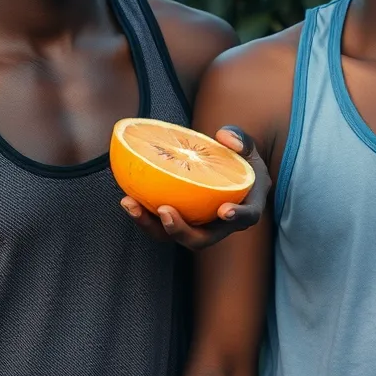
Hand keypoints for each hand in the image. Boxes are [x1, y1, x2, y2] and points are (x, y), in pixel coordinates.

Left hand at [120, 126, 270, 250]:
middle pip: (203, 239)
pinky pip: (161, 225)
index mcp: (246, 208)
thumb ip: (241, 141)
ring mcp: (199, 227)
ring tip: (131, 204)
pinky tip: (128, 198)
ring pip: (175, 236)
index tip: (223, 210)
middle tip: (163, 210)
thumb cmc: (240, 160)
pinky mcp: (181, 222)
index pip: (247, 216)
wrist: (229, 172)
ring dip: (151, 225)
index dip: (237, 216)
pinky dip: (144, 216)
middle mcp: (222, 225)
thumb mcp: (247, 148)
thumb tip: (224, 137)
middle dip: (181, 230)